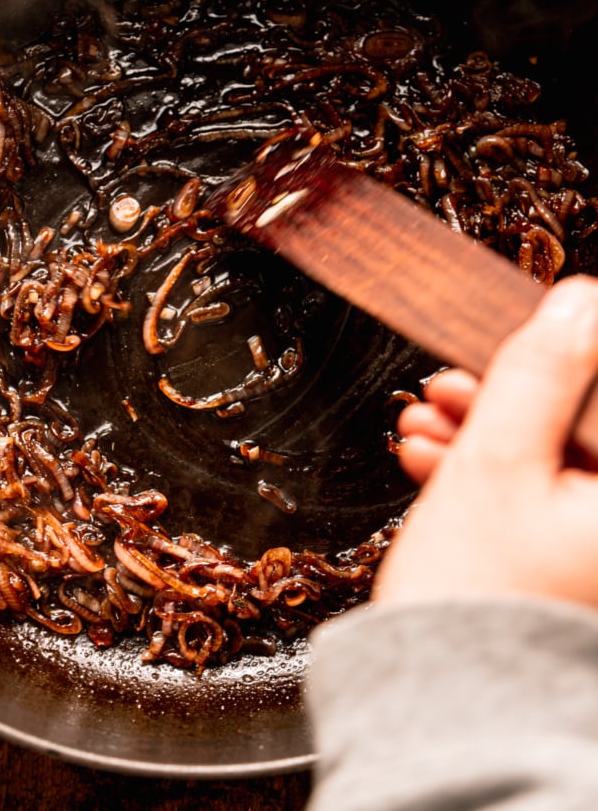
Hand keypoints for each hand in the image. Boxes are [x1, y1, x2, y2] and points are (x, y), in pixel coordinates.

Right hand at [372, 274, 597, 605]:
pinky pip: (539, 498)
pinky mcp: (569, 563)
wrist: (442, 701)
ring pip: (555, 460)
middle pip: (582, 427)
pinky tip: (436, 460)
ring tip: (422, 426)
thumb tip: (576, 302)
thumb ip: (541, 373)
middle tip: (449, 385)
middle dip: (510, 397)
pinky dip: (490, 475)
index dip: (562, 354)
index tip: (518, 332)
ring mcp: (595, 547)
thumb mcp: (499, 459)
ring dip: (487, 433)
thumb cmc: (474, 600)